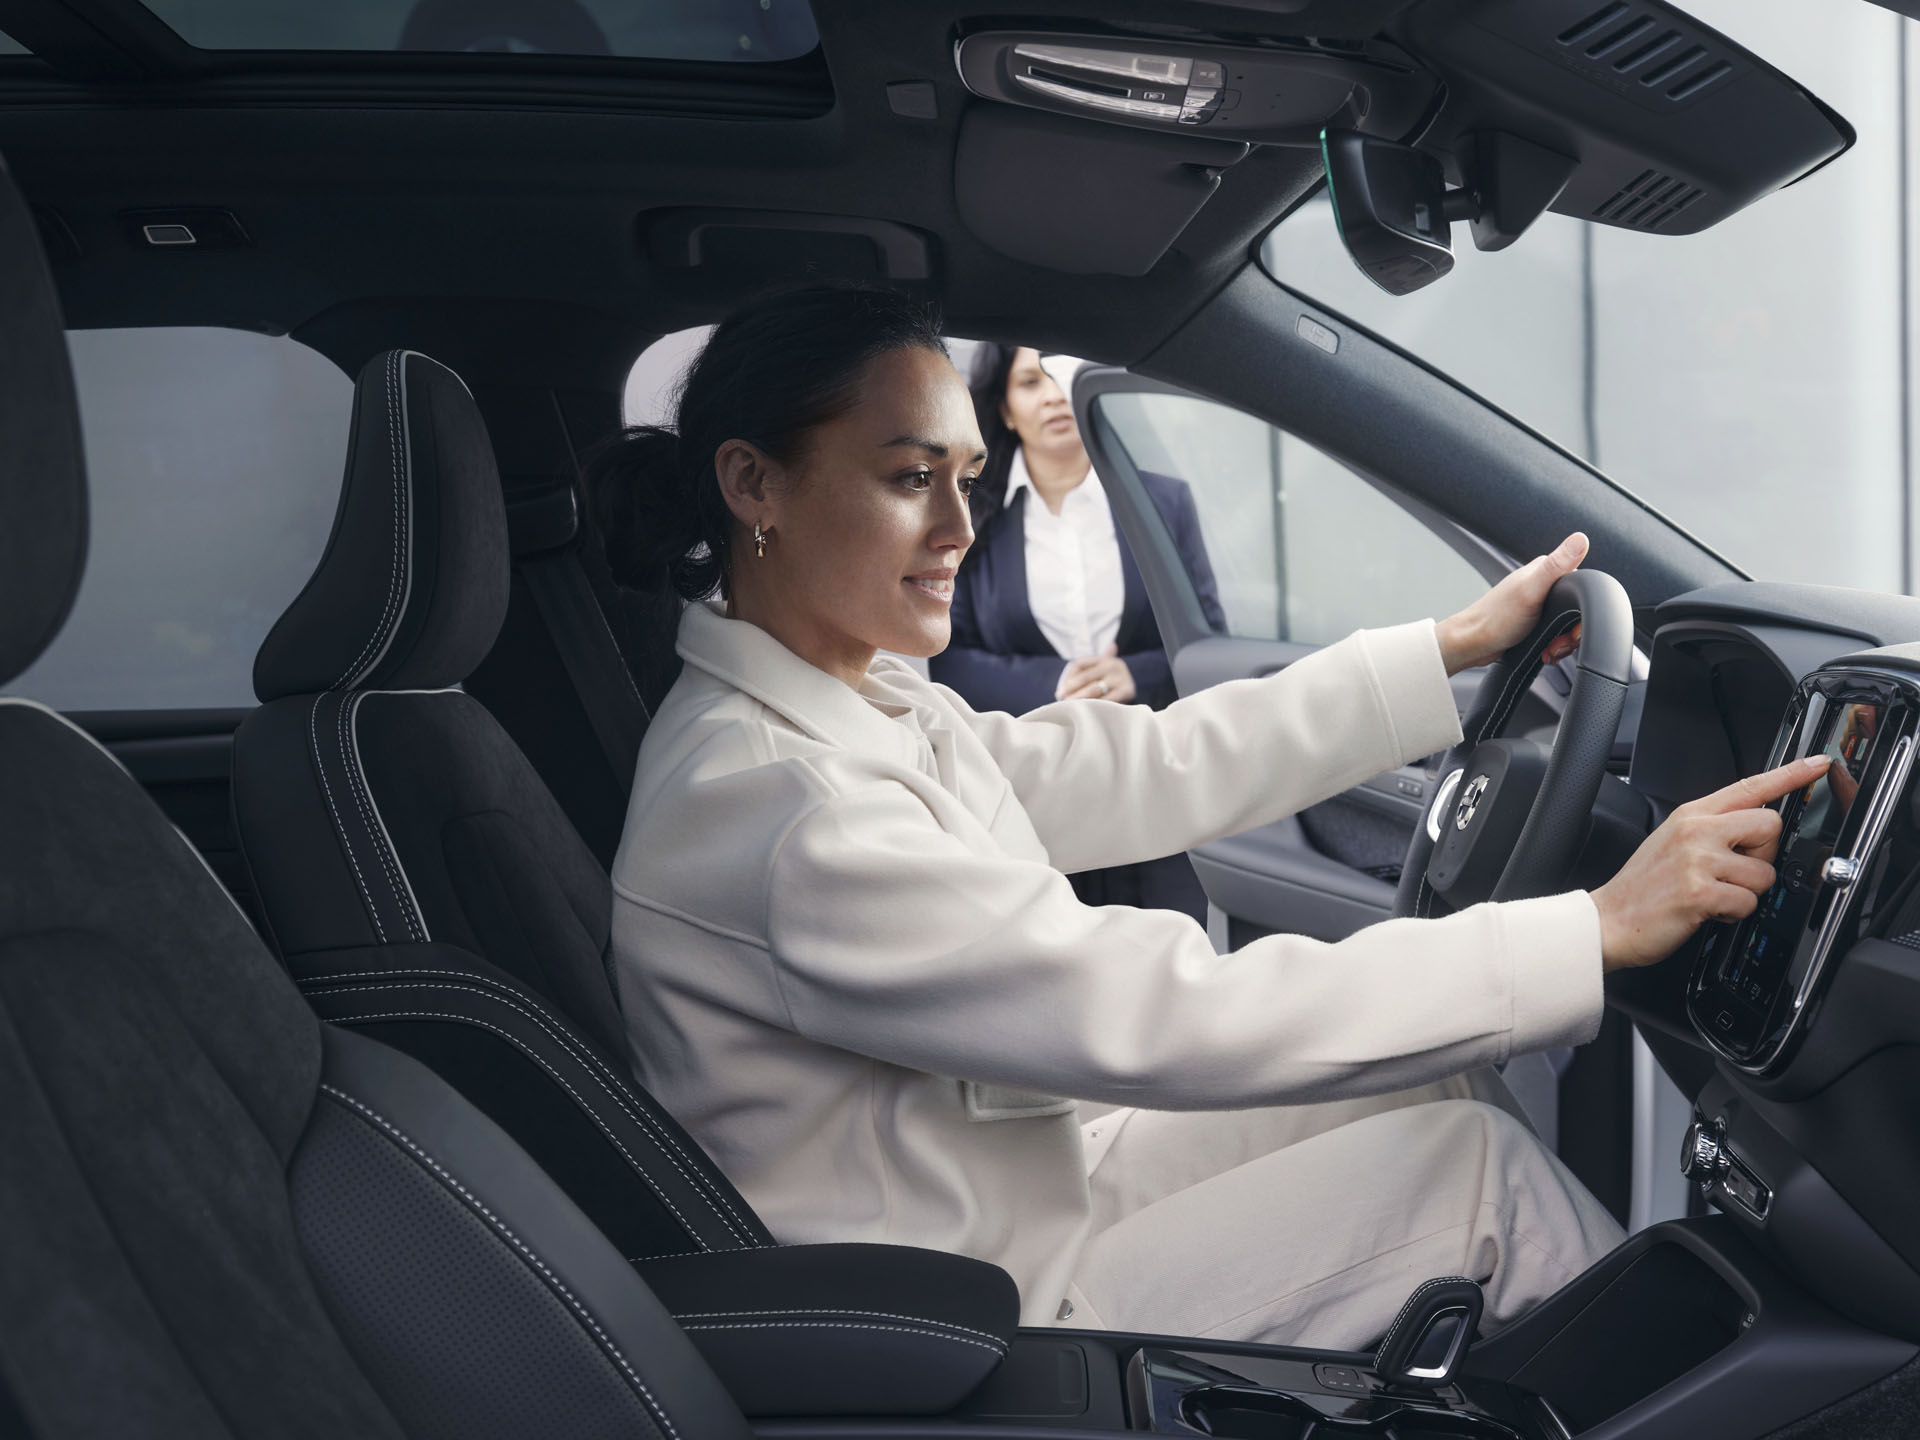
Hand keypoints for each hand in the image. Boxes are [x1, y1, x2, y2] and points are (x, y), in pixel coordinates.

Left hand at [1057, 645, 1135, 702]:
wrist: (1132, 689)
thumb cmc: (1108, 683)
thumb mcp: (1098, 674)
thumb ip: (1079, 678)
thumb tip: (1059, 694)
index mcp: (1103, 658)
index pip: (1079, 664)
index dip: (1067, 679)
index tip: (1060, 693)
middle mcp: (1112, 664)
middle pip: (1085, 677)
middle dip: (1071, 691)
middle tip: (1062, 703)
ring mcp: (1120, 677)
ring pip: (1094, 689)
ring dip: (1080, 700)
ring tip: (1071, 708)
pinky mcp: (1127, 690)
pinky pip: (1106, 700)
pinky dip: (1095, 706)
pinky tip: (1087, 712)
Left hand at [1435, 533, 1589, 675]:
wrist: (1473, 644)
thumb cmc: (1496, 619)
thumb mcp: (1531, 590)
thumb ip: (1556, 566)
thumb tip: (1580, 539)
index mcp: (1546, 569)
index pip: (1583, 584)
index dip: (1583, 608)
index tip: (1572, 626)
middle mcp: (1544, 583)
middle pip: (1577, 607)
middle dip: (1572, 631)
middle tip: (1558, 642)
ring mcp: (1540, 603)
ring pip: (1569, 624)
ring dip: (1564, 642)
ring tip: (1550, 648)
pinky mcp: (1537, 620)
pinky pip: (1558, 634)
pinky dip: (1556, 645)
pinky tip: (1546, 650)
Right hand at [1590, 754, 1829, 971]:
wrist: (1609, 920)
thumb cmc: (1642, 887)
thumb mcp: (1672, 841)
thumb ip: (1711, 829)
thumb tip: (1754, 832)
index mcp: (1691, 814)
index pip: (1750, 786)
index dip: (1791, 775)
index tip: (1818, 763)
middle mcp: (1696, 831)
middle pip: (1770, 825)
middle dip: (1764, 854)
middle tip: (1734, 871)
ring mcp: (1698, 860)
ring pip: (1765, 872)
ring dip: (1748, 891)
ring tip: (1716, 894)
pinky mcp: (1702, 892)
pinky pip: (1749, 902)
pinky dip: (1735, 913)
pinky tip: (1710, 910)